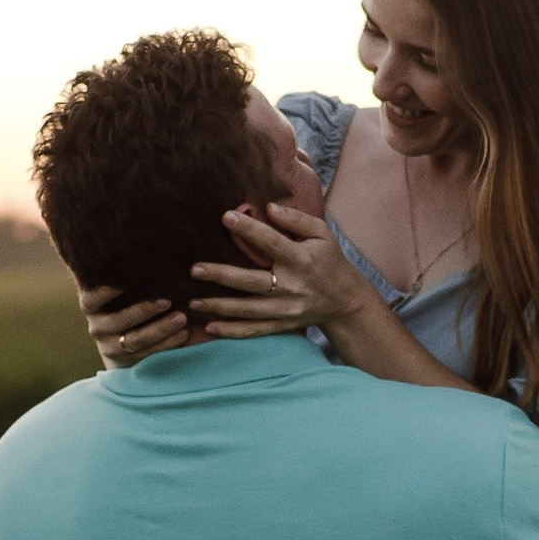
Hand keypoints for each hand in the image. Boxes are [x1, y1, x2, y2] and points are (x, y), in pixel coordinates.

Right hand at [78, 282, 188, 370]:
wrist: (121, 340)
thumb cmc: (126, 300)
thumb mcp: (120, 290)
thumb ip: (125, 276)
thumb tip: (143, 251)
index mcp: (91, 305)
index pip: (92, 298)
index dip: (106, 291)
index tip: (128, 279)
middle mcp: (96, 326)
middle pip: (119, 321)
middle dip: (144, 310)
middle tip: (168, 300)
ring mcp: (109, 346)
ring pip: (135, 340)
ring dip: (160, 329)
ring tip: (181, 318)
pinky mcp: (126, 360)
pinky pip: (148, 353)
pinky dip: (167, 344)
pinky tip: (183, 334)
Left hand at [189, 203, 372, 338]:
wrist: (345, 300)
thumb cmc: (329, 260)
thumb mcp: (321, 234)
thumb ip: (296, 219)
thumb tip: (268, 208)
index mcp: (301, 259)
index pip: (271, 242)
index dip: (249, 230)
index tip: (226, 216)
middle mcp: (292, 286)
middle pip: (252, 282)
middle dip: (222, 276)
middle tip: (195, 269)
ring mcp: (287, 309)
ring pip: (248, 310)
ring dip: (219, 306)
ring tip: (193, 302)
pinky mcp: (283, 324)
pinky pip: (255, 330)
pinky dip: (233, 331)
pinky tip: (210, 328)